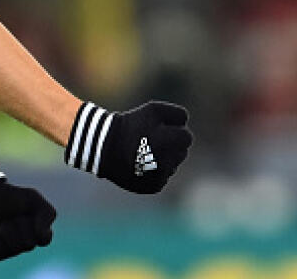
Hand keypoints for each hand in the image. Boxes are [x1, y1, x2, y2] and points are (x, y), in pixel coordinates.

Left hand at [0, 152, 55, 261]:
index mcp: (35, 231)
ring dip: (2, 231)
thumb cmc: (8, 197)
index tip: (27, 215)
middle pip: (28, 244)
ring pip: (12, 248)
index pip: (44, 239)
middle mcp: (23, 244)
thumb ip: (46, 213)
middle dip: (16, 226)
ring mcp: (8, 251)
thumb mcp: (32, 198)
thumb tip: (43, 236)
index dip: (36, 227)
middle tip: (8, 217)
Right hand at [64, 100, 192, 193]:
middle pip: (182, 152)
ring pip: (174, 164)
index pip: (187, 138)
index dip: (176, 131)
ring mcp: (160, 176)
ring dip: (166, 157)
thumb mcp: (154, 109)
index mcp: (167, 141)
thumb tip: (190, 127)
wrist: (106, 148)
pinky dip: (157, 170)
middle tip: (153, 140)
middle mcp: (166, 161)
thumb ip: (178, 114)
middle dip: (172, 145)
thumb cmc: (132, 124)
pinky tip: (143, 163)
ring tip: (147, 151)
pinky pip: (165, 176)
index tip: (163, 130)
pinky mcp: (155, 187)